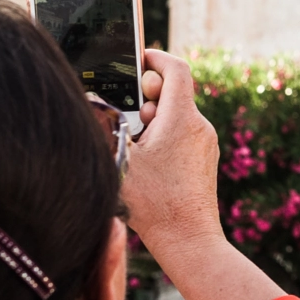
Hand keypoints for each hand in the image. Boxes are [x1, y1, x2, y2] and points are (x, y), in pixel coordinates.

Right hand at [125, 49, 223, 251]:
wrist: (188, 241)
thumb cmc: (154, 204)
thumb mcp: (118, 160)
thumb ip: (106, 126)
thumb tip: (93, 104)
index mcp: (182, 118)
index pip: (175, 69)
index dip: (154, 58)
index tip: (138, 59)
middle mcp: (200, 126)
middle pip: (173, 93)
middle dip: (145, 100)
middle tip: (126, 121)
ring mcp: (206, 144)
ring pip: (176, 116)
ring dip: (152, 122)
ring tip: (134, 148)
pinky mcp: (205, 161)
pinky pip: (182, 136)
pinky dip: (163, 138)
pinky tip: (147, 164)